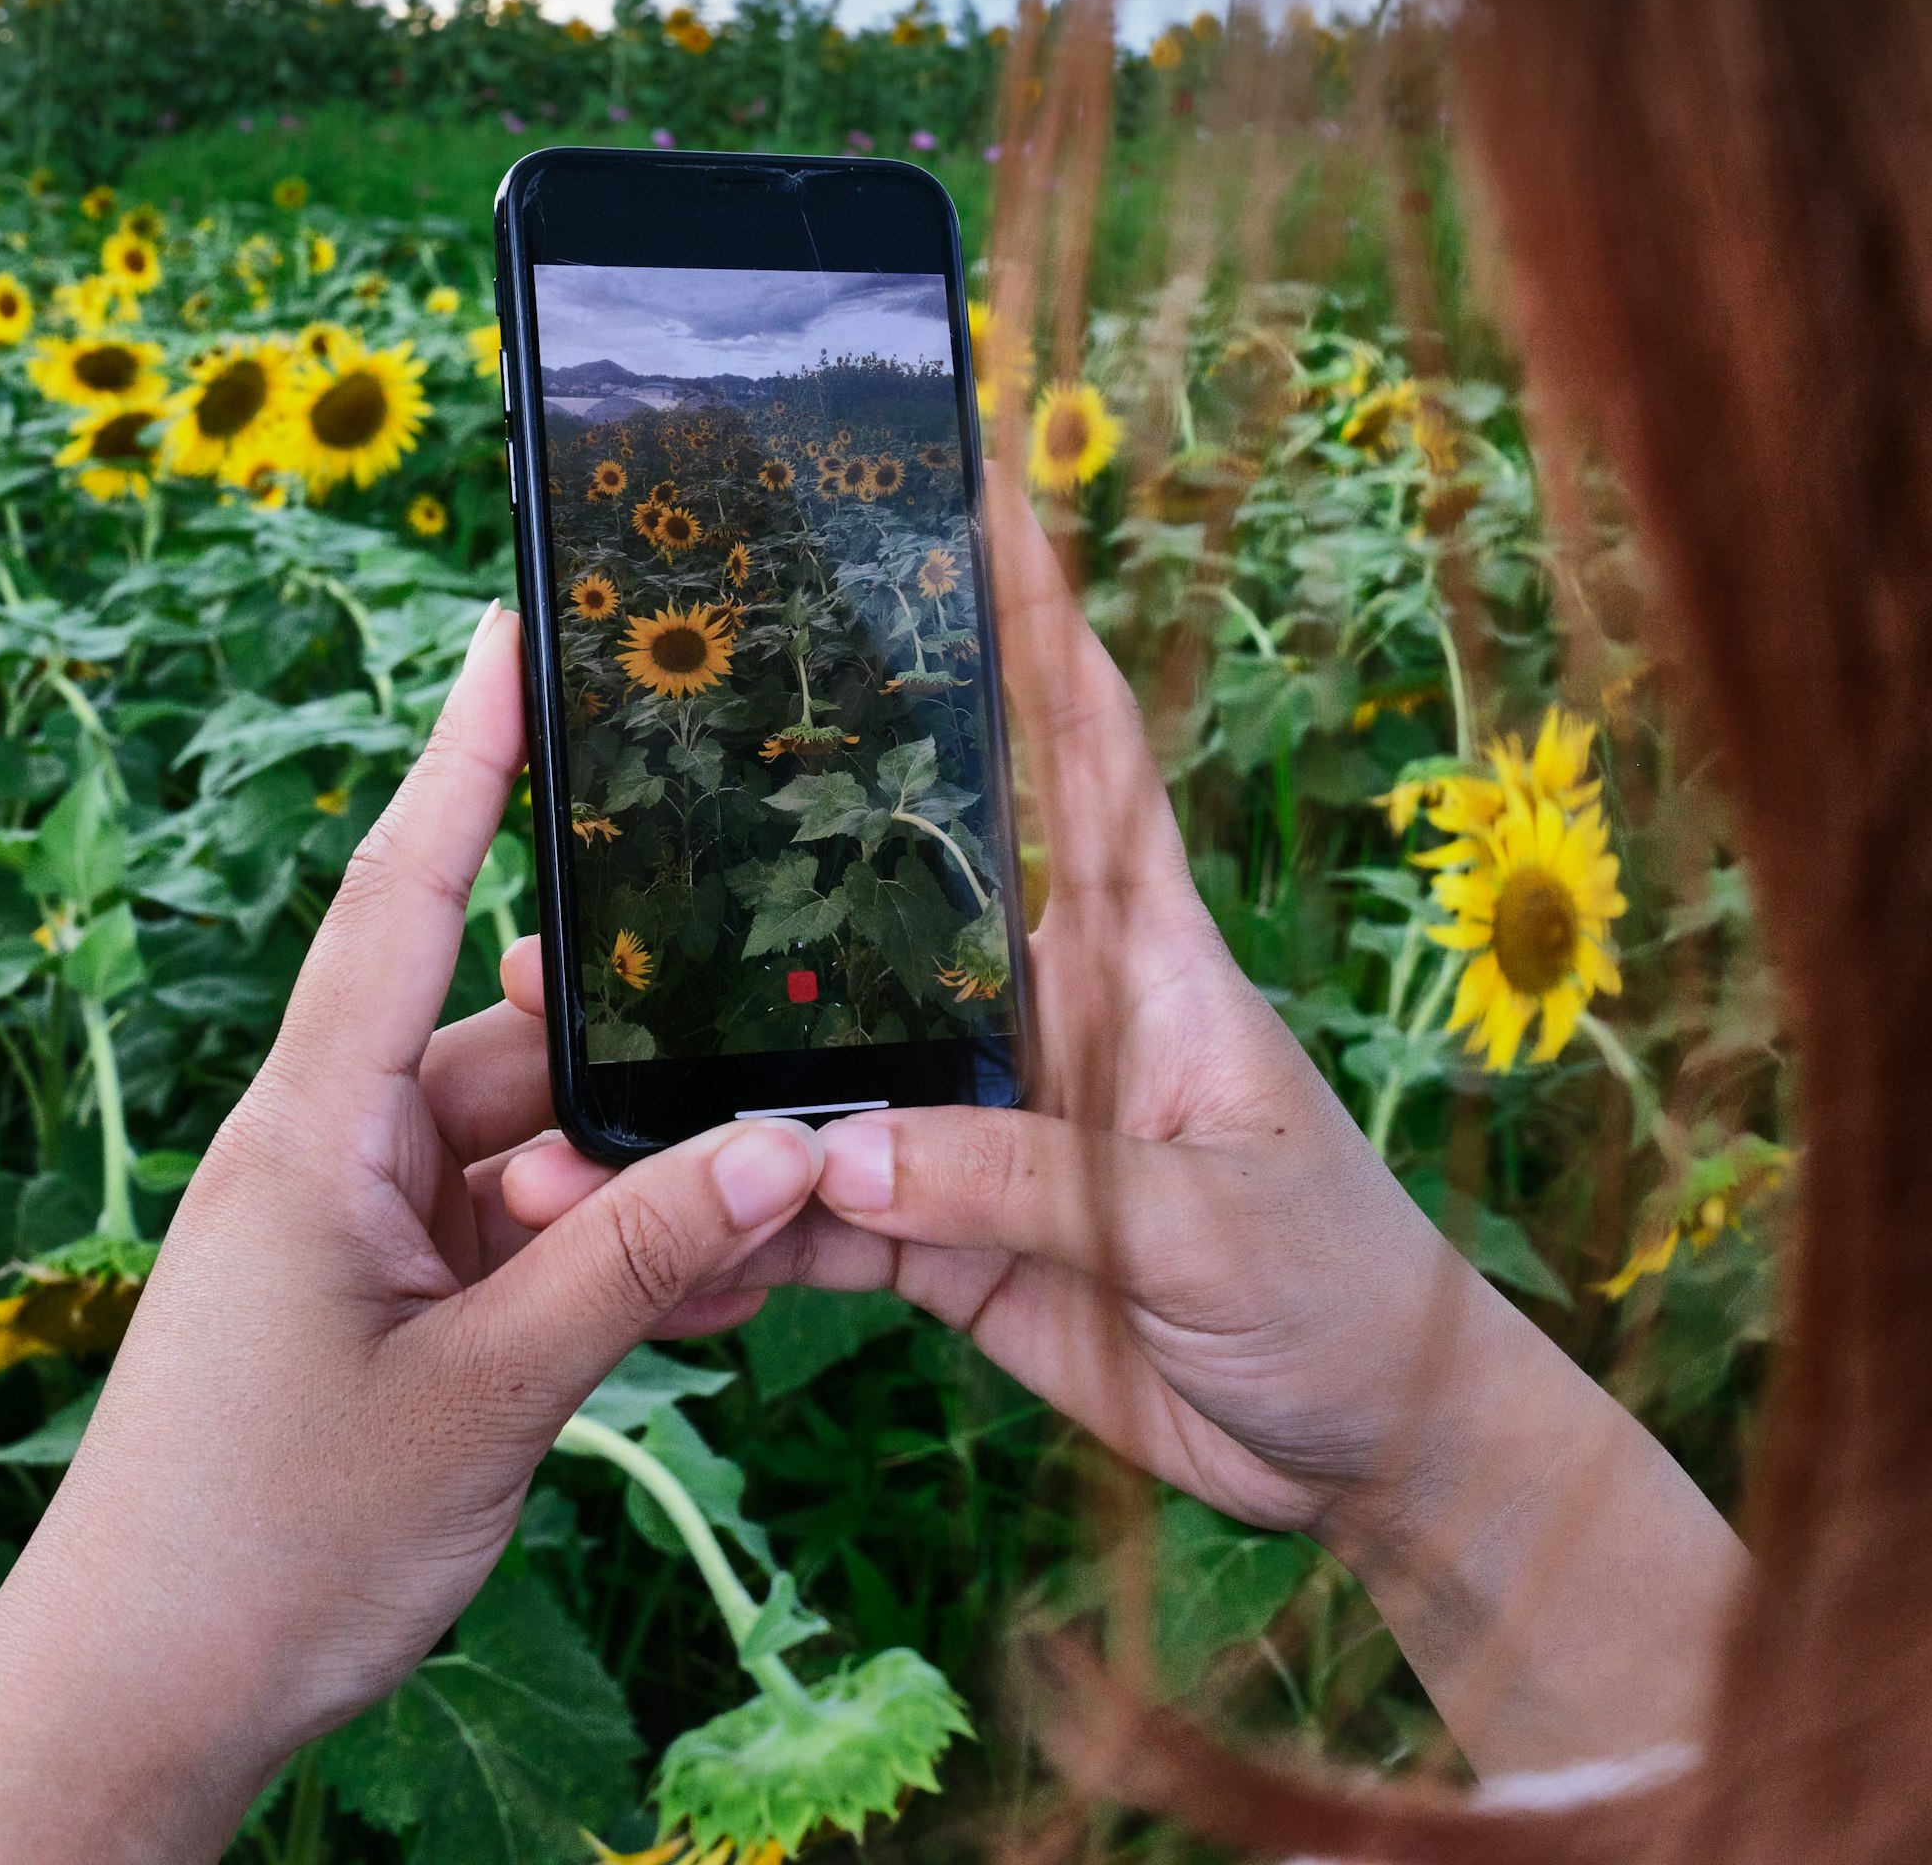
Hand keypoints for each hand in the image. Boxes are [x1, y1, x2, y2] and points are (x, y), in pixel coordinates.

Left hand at [0, 608, 826, 1864]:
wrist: (136, 1709)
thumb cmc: (265, 1546)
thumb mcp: (488, 1397)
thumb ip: (640, 1260)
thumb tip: (790, 1143)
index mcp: (312, 1131)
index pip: (401, 895)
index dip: (465, 756)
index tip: (514, 629)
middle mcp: (326, 1152)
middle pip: (510, 1041)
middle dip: (641, 1067)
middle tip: (778, 1068)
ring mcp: (350, 1231)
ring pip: (530, 1145)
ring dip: (634, 1186)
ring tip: (757, 1233)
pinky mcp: (376, 1305)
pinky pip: (514, 1231)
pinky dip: (599, 1253)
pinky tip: (697, 1296)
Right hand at [502, 478, 1741, 1774]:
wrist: (1367, 1451)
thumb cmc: (1341, 1284)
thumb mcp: (1196, 1220)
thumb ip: (1016, 1178)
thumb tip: (829, 1151)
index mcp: (1141, 957)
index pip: (1084, 751)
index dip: (1033, 618)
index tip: (968, 480)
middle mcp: (1044, 1012)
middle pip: (886, 896)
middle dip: (761, 846)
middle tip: (618, 790)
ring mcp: (985, 1121)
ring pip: (814, 1069)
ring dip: (701, 1079)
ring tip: (564, 1065)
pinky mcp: (951, 1235)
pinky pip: (816, 1215)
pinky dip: (734, 1228)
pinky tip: (637, 1225)